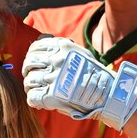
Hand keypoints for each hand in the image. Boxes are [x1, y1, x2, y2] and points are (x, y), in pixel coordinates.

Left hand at [22, 36, 136, 129]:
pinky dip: (33, 99)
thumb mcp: (80, 52)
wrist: (108, 94)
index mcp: (62, 47)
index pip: (35, 47)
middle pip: (29, 63)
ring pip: (29, 80)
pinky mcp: (52, 96)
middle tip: (32, 77)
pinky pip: (32, 96)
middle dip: (28, 71)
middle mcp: (56, 60)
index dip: (32, 56)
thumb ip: (61, 46)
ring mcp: (54, 78)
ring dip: (30, 86)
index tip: (35, 63)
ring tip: (37, 90)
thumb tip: (42, 36)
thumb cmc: (94, 74)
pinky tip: (39, 101)